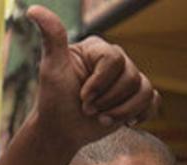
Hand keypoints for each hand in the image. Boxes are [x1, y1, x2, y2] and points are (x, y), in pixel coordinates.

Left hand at [28, 5, 158, 147]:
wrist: (60, 131)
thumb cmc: (53, 99)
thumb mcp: (51, 68)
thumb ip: (51, 37)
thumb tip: (33, 10)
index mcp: (98, 49)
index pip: (114, 60)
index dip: (99, 84)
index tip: (81, 96)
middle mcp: (116, 61)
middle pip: (131, 77)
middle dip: (106, 101)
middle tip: (87, 108)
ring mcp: (127, 80)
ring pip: (143, 91)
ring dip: (119, 112)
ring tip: (100, 117)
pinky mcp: (135, 98)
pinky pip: (153, 101)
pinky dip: (141, 114)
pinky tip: (126, 122)